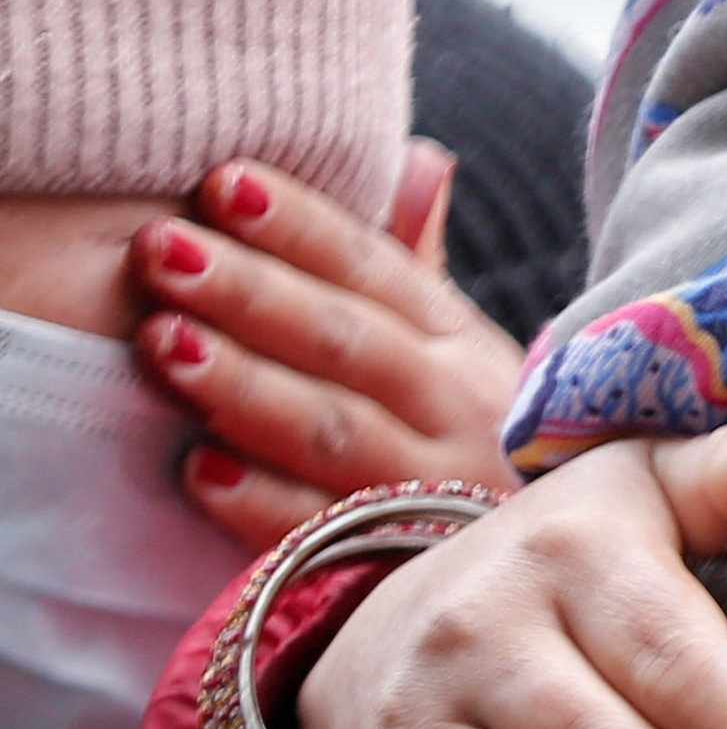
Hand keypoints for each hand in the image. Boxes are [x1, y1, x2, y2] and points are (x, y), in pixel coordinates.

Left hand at [132, 145, 529, 547]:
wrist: (562, 570)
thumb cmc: (482, 450)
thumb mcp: (468, 354)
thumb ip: (418, 267)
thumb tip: (418, 158)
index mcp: (465, 345)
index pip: (376, 269)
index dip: (300, 225)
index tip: (221, 182)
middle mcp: (462, 410)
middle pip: (348, 341)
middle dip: (253, 292)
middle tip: (161, 250)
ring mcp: (438, 489)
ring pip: (336, 429)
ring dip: (248, 386)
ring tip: (167, 343)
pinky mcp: (410, 566)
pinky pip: (331, 532)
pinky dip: (266, 504)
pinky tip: (203, 470)